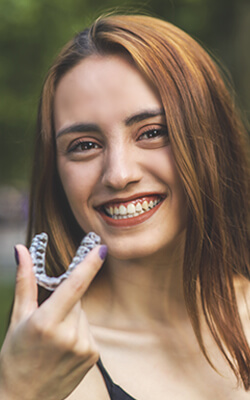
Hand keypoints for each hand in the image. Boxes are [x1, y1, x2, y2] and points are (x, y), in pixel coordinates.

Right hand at [0, 243, 106, 399]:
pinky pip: (89, 330)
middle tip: (48, 319)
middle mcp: (69, 335)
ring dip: (72, 318)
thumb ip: (24, 281)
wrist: (22, 399)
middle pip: (77, 299)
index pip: (75, 286)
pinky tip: (64, 347)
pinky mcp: (93, 355)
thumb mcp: (18, 317)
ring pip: (83, 314)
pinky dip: (79, 332)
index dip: (90, 264)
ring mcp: (84, 347)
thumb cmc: (15, 356)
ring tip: (55, 339)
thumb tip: (22, 250)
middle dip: (66, 301)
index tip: (101, 248)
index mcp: (47, 322)